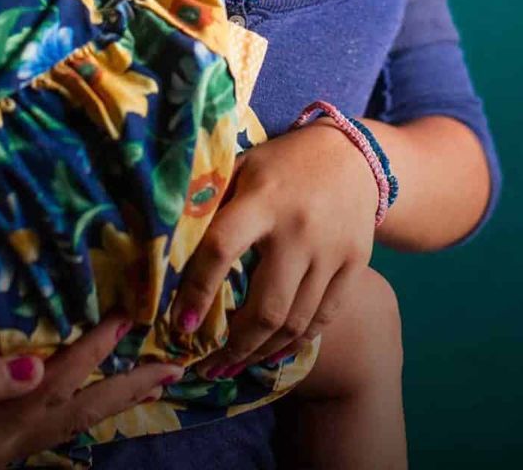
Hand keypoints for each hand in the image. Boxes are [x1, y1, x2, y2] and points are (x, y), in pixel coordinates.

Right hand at [0, 315, 179, 469]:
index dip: (94, 350)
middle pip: (75, 416)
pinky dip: (72, 406)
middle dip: (125, 389)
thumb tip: (33, 370)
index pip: (56, 386)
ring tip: (145, 377)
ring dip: (105, 399)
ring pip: (63, 424)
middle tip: (175, 367)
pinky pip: (42, 425)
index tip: (129, 316)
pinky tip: (82, 391)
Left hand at [170, 121, 380, 378]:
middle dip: (233, 346)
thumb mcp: (244, 167)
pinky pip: (324, 318)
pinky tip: (274, 352)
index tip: (181, 324)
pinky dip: (297, 342)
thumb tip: (166, 244)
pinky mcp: (355, 265)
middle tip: (208, 364)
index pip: (221, 249)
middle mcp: (299, 231)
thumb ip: (213, 202)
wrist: (355, 156)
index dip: (197, 291)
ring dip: (261, 353)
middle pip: (266, 307)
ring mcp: (331, 252)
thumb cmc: (284, 163)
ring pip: (295, 322)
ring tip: (234, 366)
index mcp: (263, 199)